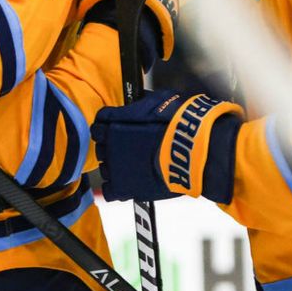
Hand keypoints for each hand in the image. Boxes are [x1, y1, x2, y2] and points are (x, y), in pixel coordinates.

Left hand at [92, 90, 242, 202]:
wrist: (191, 150)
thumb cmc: (179, 123)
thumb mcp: (159, 100)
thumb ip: (142, 102)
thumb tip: (141, 99)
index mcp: (114, 121)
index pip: (100, 121)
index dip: (110, 124)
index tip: (119, 127)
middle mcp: (108, 144)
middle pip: (101, 146)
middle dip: (113, 147)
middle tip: (130, 149)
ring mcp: (114, 167)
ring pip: (105, 168)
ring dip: (116, 167)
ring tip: (134, 168)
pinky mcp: (122, 188)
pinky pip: (109, 190)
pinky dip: (117, 189)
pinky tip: (130, 184)